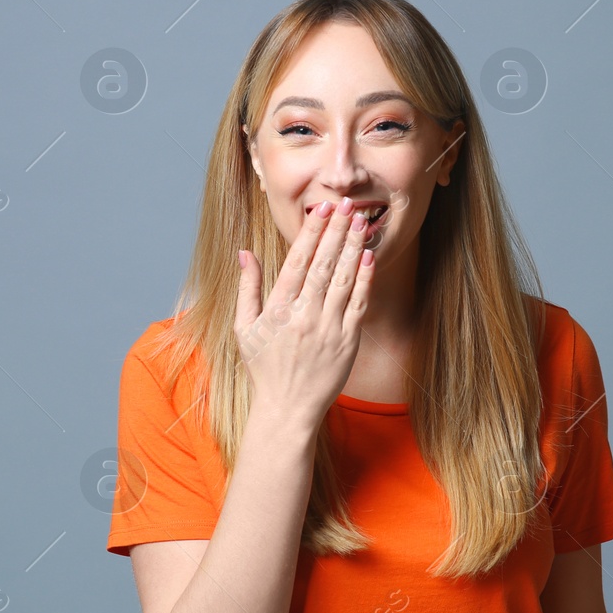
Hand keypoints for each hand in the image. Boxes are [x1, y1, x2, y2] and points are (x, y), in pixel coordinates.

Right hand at [234, 198, 376, 430]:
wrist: (288, 408)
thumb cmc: (264, 368)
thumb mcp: (244, 329)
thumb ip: (247, 288)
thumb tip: (244, 253)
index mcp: (278, 309)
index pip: (297, 261)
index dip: (311, 233)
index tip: (322, 210)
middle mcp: (304, 315)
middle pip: (324, 264)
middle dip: (337, 232)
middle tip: (348, 204)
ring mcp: (328, 328)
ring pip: (343, 279)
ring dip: (353, 247)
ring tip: (361, 222)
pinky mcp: (348, 341)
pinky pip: (358, 303)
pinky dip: (364, 278)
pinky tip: (368, 256)